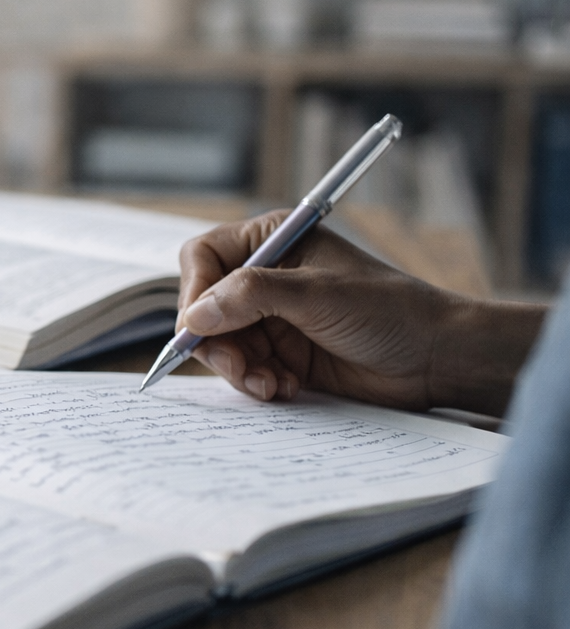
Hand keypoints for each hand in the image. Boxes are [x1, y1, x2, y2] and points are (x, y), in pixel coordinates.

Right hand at [177, 212, 545, 416]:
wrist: (434, 358)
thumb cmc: (388, 310)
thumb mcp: (315, 294)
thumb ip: (249, 297)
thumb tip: (193, 316)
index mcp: (273, 241)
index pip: (204, 257)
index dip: (195, 292)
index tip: (200, 326)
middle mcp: (265, 276)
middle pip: (203, 306)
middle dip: (217, 342)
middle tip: (240, 368)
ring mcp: (271, 317)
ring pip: (219, 343)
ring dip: (238, 368)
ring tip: (269, 383)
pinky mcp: (280, 353)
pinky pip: (242, 368)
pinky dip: (255, 381)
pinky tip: (285, 387)